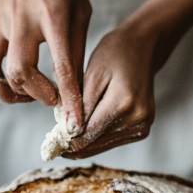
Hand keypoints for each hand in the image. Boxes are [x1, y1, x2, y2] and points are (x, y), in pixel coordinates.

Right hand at [0, 0, 91, 126]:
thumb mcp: (81, 7)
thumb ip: (76, 46)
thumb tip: (74, 86)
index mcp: (54, 15)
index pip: (61, 66)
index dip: (69, 98)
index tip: (75, 123)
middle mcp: (21, 21)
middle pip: (20, 74)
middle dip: (38, 96)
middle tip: (53, 99)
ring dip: (14, 92)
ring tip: (32, 92)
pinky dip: (3, 76)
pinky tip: (19, 73)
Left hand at [66, 0, 192, 157]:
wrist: (143, 47)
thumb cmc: (114, 55)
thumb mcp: (91, 74)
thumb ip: (81, 105)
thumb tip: (69, 132)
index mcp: (123, 102)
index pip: (89, 133)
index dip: (67, 141)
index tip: (50, 144)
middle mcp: (137, 117)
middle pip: (96, 143)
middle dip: (74, 144)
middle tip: (52, 143)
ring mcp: (143, 124)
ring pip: (104, 145)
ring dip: (85, 143)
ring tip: (65, 136)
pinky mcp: (143, 127)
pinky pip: (114, 140)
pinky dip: (98, 138)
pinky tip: (83, 131)